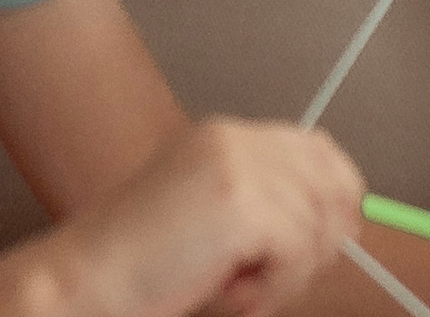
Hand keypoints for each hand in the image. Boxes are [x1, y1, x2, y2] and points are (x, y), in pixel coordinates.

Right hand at [57, 119, 361, 316]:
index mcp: (221, 137)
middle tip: (276, 278)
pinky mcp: (240, 203)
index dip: (338, 191)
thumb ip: (262, 203)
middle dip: (320, 238)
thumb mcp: (207, 219)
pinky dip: (272, 289)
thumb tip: (343, 218)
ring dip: (286, 274)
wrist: (86, 281)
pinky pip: (298, 253)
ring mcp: (237, 166)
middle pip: (330, 178)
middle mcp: (232, 139)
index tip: (336, 235)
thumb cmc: (140, 267)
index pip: (315, 146)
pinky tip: (229, 293)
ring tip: (236, 288)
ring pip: (318, 225)